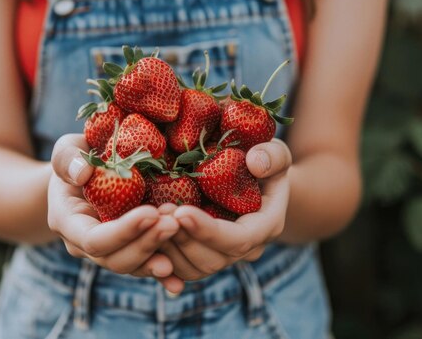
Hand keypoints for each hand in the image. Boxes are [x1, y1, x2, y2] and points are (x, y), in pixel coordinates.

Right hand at [48, 134, 184, 292]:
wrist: (86, 173)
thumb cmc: (77, 156)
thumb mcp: (67, 148)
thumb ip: (67, 157)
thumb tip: (82, 173)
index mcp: (67, 222)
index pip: (93, 239)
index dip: (123, 231)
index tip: (150, 213)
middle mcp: (84, 244)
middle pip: (115, 259)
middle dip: (146, 244)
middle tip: (173, 223)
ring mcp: (108, 251)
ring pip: (133, 266)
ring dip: (159, 253)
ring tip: (182, 231)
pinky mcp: (128, 251)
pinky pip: (145, 266)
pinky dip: (162, 275)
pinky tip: (178, 281)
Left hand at [161, 139, 291, 280]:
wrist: (257, 180)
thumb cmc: (264, 160)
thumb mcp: (277, 151)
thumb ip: (272, 156)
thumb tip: (255, 163)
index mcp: (265, 226)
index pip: (238, 240)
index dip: (208, 230)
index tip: (181, 211)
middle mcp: (246, 249)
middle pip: (212, 260)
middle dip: (182, 239)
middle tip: (157, 213)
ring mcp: (223, 256)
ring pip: (193, 269)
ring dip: (168, 248)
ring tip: (150, 219)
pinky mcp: (203, 257)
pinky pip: (180, 269)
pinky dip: (161, 255)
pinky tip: (145, 233)